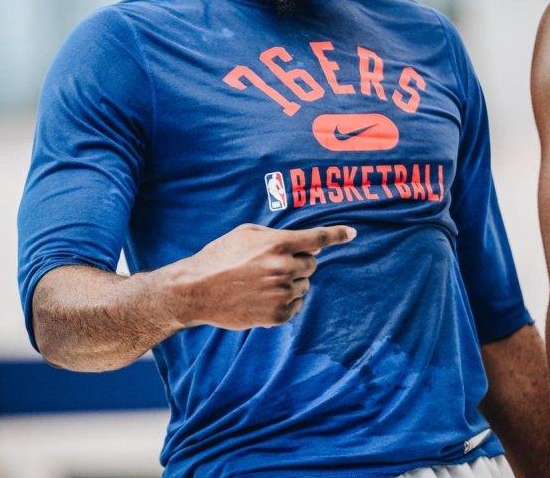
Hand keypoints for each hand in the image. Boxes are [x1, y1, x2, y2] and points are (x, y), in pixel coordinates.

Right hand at [177, 223, 356, 329]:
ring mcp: (282, 292)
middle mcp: (284, 267)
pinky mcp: (277, 315)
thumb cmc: (221, 256)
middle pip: (312, 264)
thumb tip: (305, 243)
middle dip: (299, 263)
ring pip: (304, 285)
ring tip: (262, 282)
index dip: (337, 235)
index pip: (318, 238)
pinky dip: (286, 301)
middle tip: (274, 265)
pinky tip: (263, 297)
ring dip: (291, 282)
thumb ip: (278, 235)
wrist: (197, 289)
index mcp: (279, 243)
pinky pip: (297, 305)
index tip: (352, 234)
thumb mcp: (247, 233)